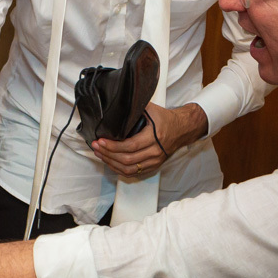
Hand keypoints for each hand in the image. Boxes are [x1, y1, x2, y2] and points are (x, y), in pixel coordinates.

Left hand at [91, 103, 207, 178]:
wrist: (182, 129)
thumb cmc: (165, 118)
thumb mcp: (151, 109)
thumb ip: (134, 109)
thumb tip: (116, 105)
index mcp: (155, 136)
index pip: (131, 146)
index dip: (113, 146)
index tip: (100, 141)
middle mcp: (155, 152)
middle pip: (127, 159)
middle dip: (108, 153)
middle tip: (95, 146)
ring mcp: (154, 161)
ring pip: (128, 168)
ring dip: (111, 162)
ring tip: (99, 153)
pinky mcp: (153, 166)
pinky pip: (133, 172)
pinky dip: (119, 169)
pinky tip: (110, 161)